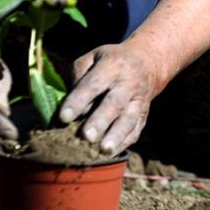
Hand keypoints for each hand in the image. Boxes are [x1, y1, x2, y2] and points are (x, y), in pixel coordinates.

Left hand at [58, 40, 161, 155]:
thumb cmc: (111, 61)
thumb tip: (67, 101)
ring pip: (128, 120)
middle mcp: (128, 83)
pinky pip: (135, 130)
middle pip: (114, 104)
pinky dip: (123, 142)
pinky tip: (110, 153)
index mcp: (112, 65)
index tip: (63, 117)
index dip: (78, 101)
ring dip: (115, 136)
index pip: (93, 84)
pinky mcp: (143, 116)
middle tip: (86, 136)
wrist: (146, 63)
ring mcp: (138, 101)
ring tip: (103, 150)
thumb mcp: (93, 57)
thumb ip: (78, 74)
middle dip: (99, 121)